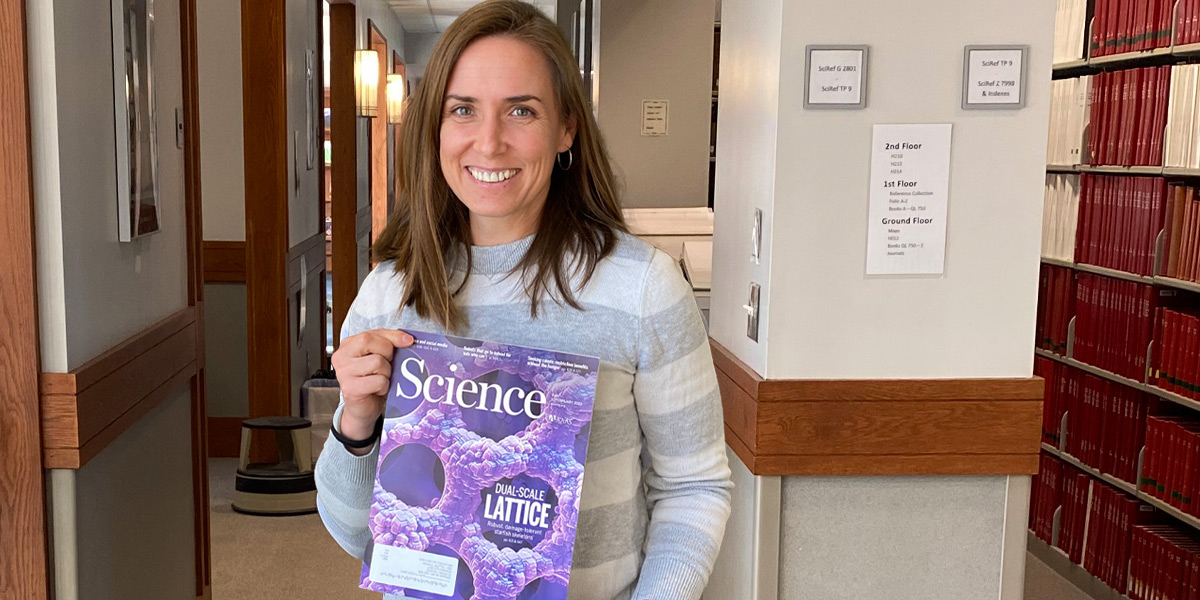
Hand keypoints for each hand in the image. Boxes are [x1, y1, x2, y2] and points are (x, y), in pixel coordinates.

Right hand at [331, 329, 413, 453]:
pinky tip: (378, 389)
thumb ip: (389, 344)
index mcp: (348, 345)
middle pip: (371, 343)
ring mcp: (343, 373)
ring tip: (381, 378)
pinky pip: (378, 381)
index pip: (371, 333)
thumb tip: (407, 339)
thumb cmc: (372, 380)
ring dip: (386, 372)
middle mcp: (341, 357)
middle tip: (387, 365)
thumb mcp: (379, 357)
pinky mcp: (350, 389)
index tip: (408, 341)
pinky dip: (384, 386)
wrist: (364, 408)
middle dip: (387, 353)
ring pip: (377, 362)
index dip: (392, 336)